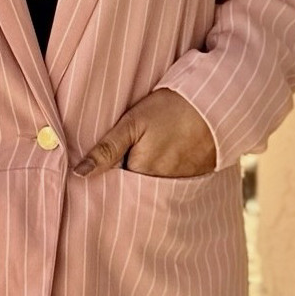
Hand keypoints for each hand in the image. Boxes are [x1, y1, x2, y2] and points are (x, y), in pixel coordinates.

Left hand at [72, 88, 216, 178]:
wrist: (215, 104)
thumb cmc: (171, 109)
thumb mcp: (133, 123)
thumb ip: (106, 150)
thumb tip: (79, 174)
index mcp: (141, 173)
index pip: (115, 186)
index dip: (109, 175)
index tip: (109, 163)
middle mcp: (161, 187)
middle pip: (135, 190)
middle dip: (127, 181)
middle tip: (134, 153)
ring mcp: (181, 185)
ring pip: (153, 188)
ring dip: (147, 179)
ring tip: (152, 153)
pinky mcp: (195, 181)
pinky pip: (173, 187)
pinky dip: (167, 178)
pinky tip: (168, 157)